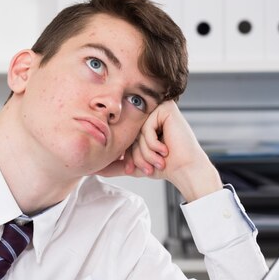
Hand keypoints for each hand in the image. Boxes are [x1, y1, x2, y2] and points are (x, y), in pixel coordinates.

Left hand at [98, 101, 221, 201]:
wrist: (185, 169)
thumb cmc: (163, 166)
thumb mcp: (135, 165)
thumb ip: (115, 165)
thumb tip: (93, 170)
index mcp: (141, 123)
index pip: (124, 137)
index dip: (128, 156)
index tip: (133, 169)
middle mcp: (148, 113)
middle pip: (129, 134)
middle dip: (137, 156)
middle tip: (148, 169)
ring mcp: (157, 109)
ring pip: (137, 132)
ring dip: (146, 153)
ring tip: (158, 161)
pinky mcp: (166, 109)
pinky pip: (147, 128)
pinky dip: (153, 144)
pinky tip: (165, 150)